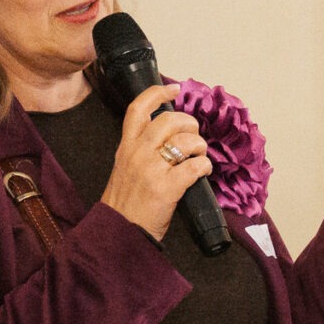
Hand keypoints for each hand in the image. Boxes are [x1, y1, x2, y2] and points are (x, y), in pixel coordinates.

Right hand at [98, 83, 211, 241]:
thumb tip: (169, 138)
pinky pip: (195, 166)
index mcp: (126, 147)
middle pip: (168, 120)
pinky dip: (204, 166)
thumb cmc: (125, 205)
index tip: (174, 89)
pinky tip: (203, 171)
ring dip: (199, 146)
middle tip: (193, 135)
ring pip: (186, 141)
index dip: (157, 93)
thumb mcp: (124, 169)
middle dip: (189, 123)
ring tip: (198, 156)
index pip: (138, 109)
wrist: (118, 234)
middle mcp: (137, 153)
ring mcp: (151, 170)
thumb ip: (140, 151)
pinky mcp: (166, 188)